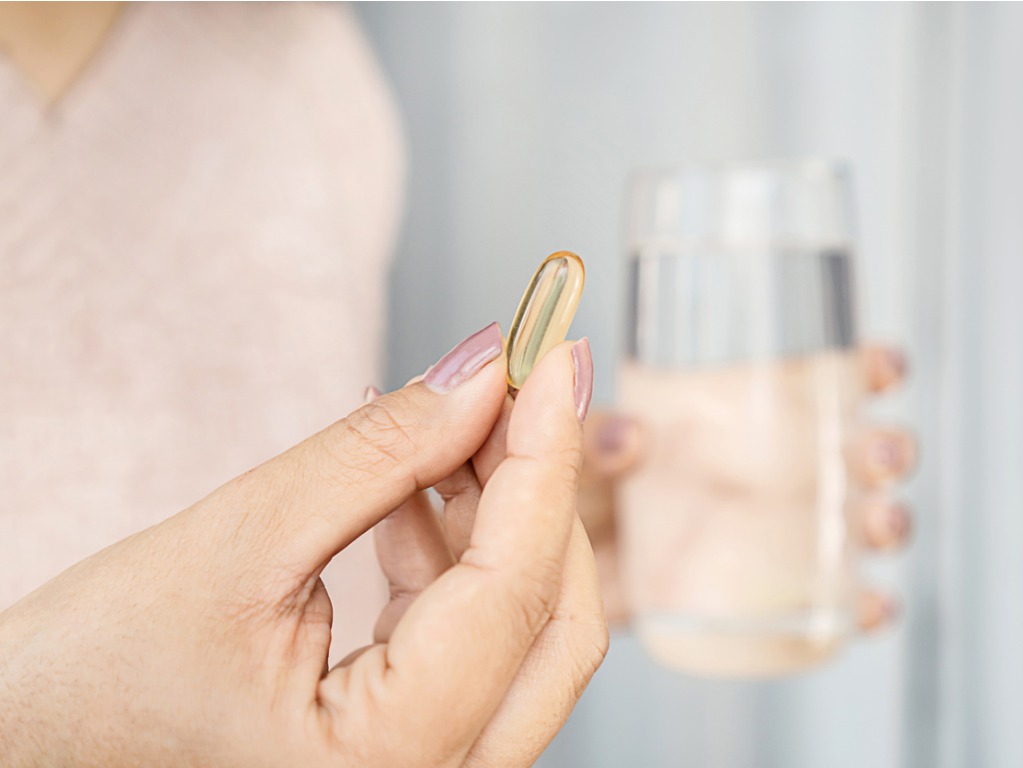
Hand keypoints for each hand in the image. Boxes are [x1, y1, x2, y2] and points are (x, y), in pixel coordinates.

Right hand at [0, 327, 605, 767]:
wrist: (24, 751)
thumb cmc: (86, 684)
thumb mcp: (236, 548)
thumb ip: (375, 458)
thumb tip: (480, 378)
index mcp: (389, 766)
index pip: (516, 588)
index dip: (546, 457)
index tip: (554, 356)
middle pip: (549, 620)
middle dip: (538, 488)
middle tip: (516, 381)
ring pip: (519, 629)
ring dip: (497, 514)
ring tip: (451, 419)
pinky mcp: (403, 745)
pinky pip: (468, 640)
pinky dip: (453, 554)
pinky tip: (414, 487)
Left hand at [577, 345, 916, 631]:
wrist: (538, 577)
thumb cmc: (555, 495)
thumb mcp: (569, 452)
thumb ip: (589, 440)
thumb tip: (634, 435)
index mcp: (708, 421)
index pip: (792, 382)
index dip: (850, 370)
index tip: (882, 367)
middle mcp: (740, 474)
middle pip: (834, 453)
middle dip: (879, 450)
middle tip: (880, 454)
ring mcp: (742, 537)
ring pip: (831, 523)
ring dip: (872, 518)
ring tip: (878, 524)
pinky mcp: (733, 597)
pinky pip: (803, 603)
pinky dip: (847, 604)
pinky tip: (868, 603)